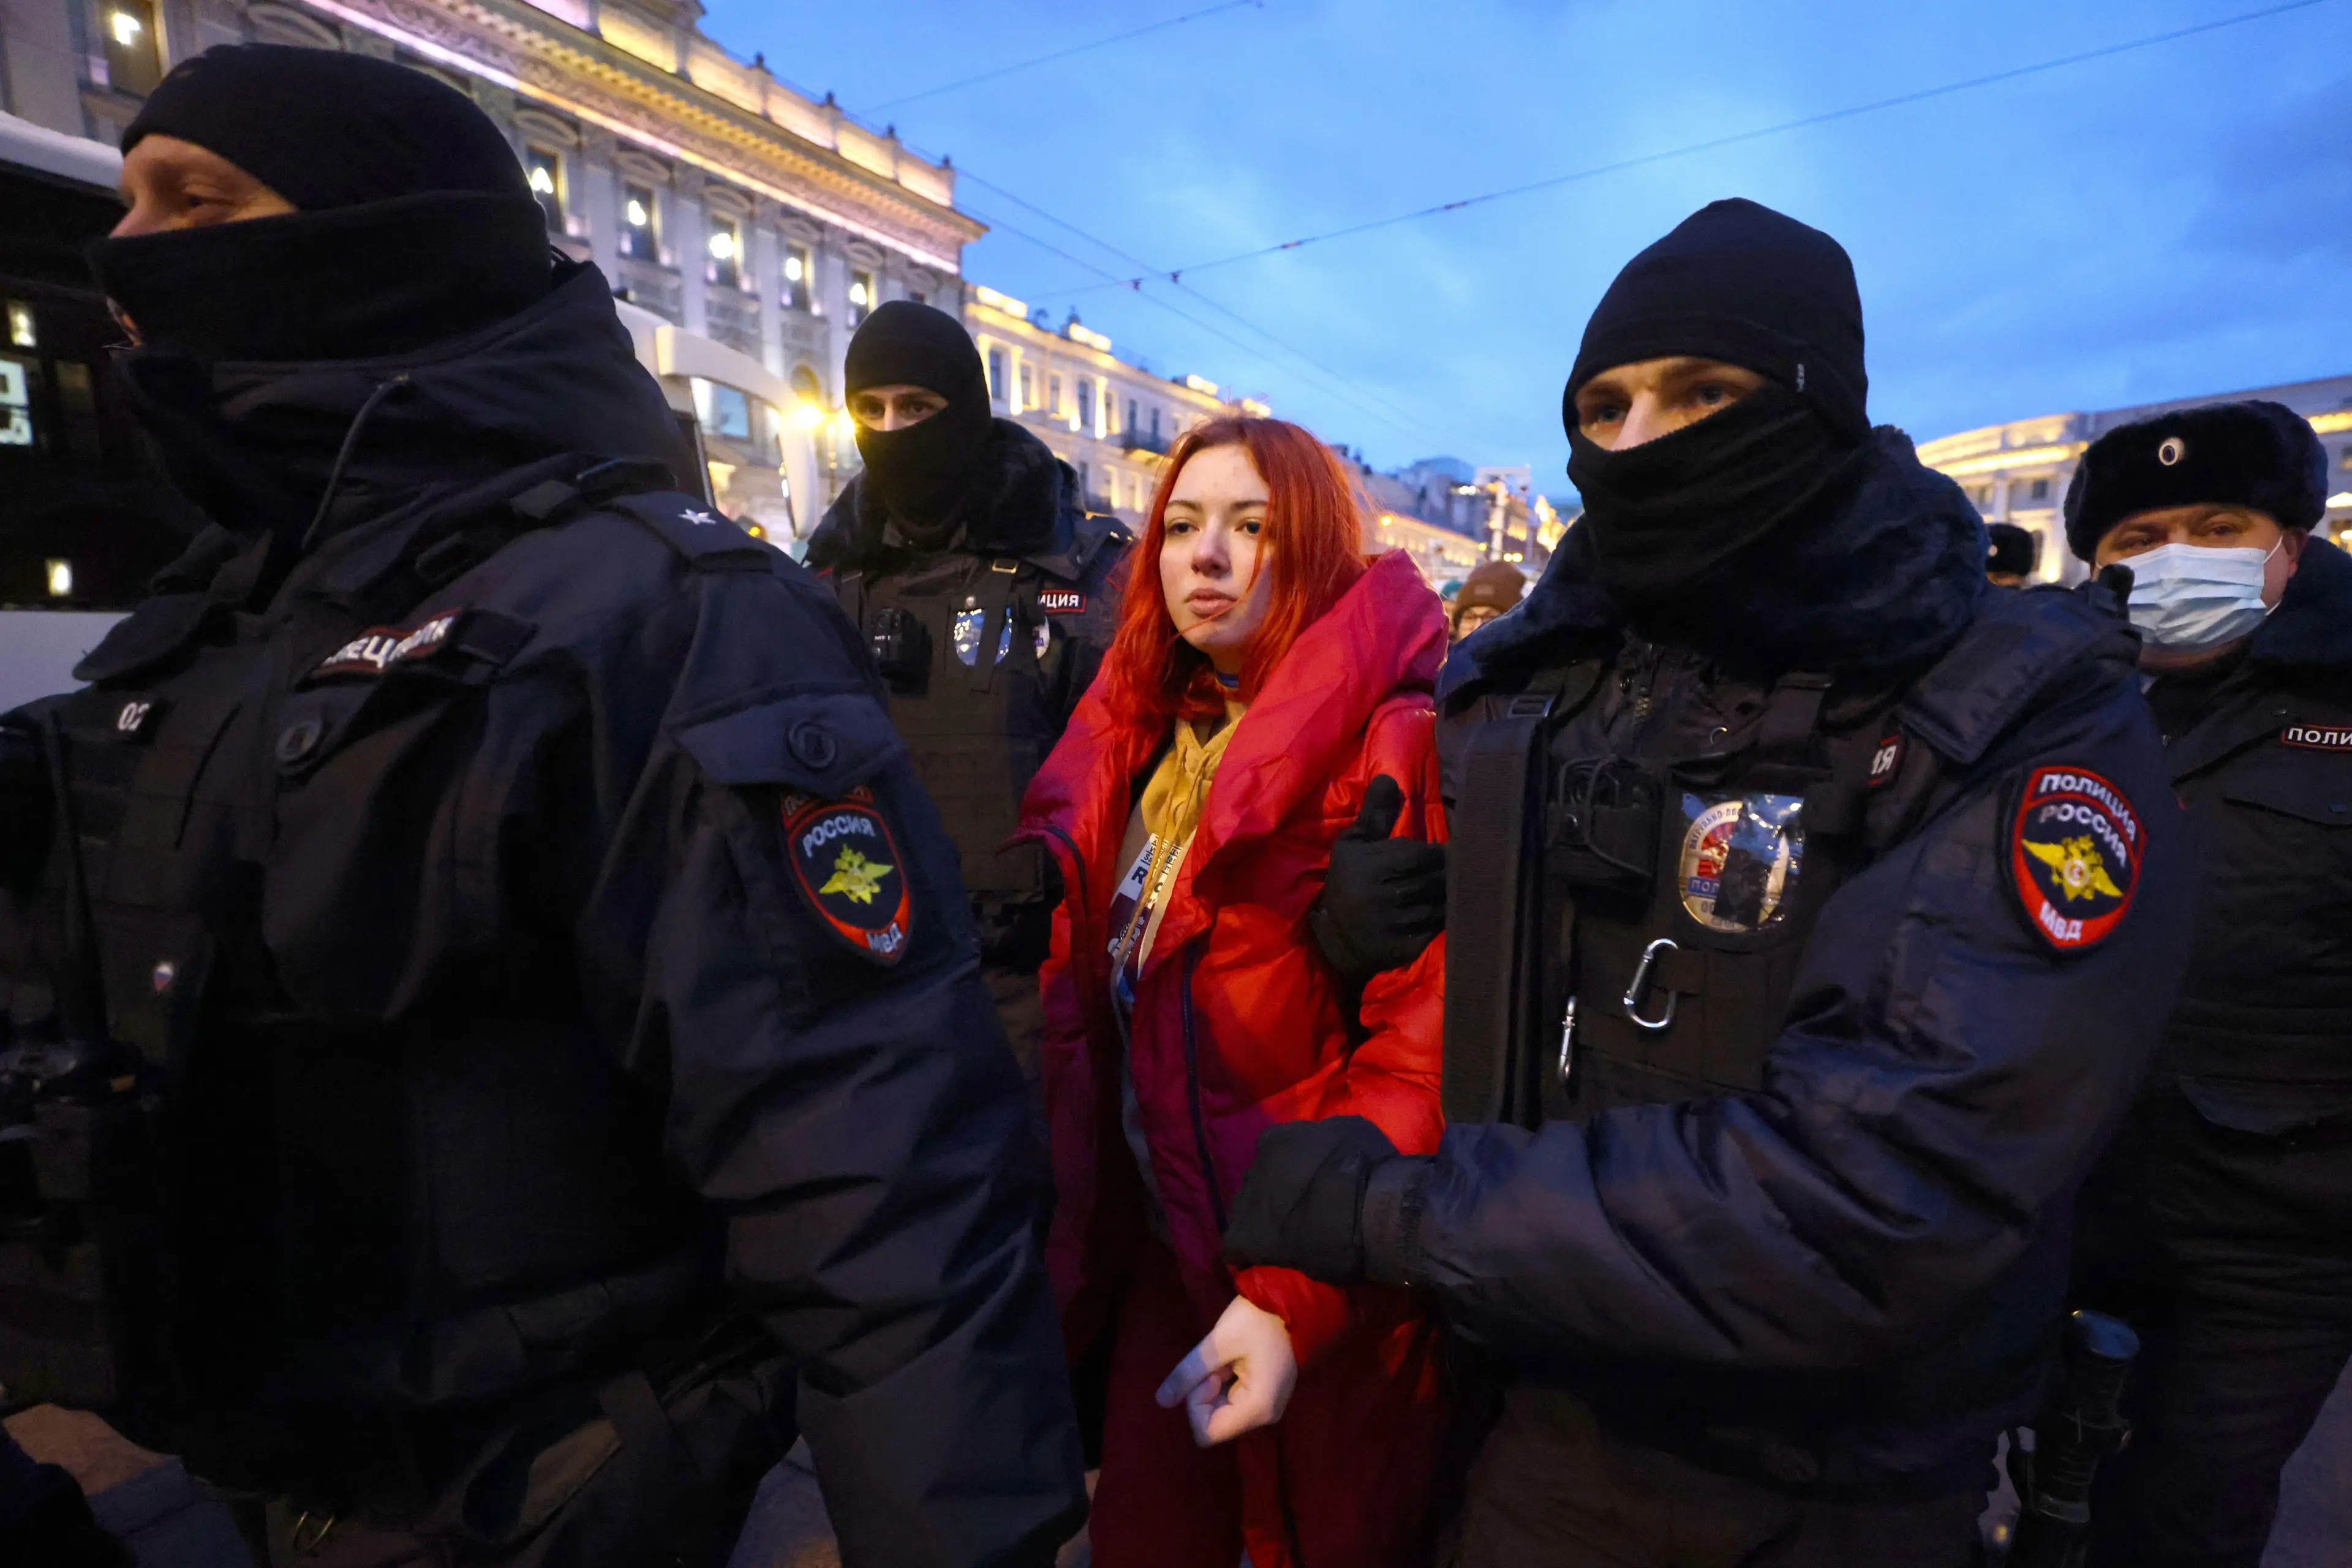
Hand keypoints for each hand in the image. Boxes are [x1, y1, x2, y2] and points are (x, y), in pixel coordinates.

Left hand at [1155, 1295, 1297, 1446]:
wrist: (1290, 1301)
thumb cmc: (1257, 1320)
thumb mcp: (1217, 1344)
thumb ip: (1188, 1373)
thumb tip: (1161, 1402)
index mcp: (1258, 1409)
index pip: (1208, 1432)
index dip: (1197, 1403)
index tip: (1209, 1371)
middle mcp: (1266, 1417)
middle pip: (1215, 1423)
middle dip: (1206, 1392)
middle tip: (1219, 1362)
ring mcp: (1268, 1409)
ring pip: (1222, 1412)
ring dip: (1215, 1386)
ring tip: (1229, 1358)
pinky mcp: (1265, 1398)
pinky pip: (1233, 1402)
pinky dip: (1225, 1384)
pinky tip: (1235, 1361)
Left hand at [1222, 1115, 1399, 1281]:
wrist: (1367, 1208)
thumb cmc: (1368, 1168)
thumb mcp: (1351, 1131)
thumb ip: (1328, 1138)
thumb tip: (1328, 1148)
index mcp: (1277, 1139)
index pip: (1275, 1153)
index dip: (1290, 1173)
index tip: (1307, 1186)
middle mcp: (1256, 1164)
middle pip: (1258, 1182)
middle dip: (1273, 1196)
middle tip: (1299, 1213)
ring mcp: (1248, 1200)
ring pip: (1245, 1211)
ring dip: (1262, 1222)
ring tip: (1284, 1239)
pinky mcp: (1246, 1236)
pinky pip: (1235, 1246)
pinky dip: (1247, 1254)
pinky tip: (1263, 1261)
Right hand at [1308, 775, 1445, 989]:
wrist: (1335, 938)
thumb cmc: (1347, 883)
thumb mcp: (1353, 846)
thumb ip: (1374, 814)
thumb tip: (1389, 779)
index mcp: (1368, 869)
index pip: (1422, 856)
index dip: (1437, 854)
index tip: (1441, 854)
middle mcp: (1382, 898)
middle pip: (1434, 879)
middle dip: (1446, 874)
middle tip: (1453, 870)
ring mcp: (1395, 926)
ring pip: (1440, 904)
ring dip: (1449, 895)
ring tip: (1451, 889)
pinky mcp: (1406, 949)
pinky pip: (1438, 928)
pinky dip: (1444, 918)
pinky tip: (1441, 911)